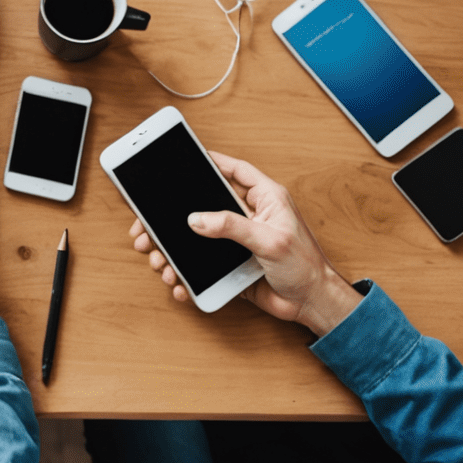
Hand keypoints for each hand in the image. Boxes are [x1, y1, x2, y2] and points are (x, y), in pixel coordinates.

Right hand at [128, 152, 361, 335]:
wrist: (313, 305)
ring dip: (174, 247)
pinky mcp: (232, 264)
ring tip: (157, 256)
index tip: (186, 157)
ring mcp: (239, 240)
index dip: (212, 161)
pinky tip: (177, 279)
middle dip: (177, 212)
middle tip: (149, 221)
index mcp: (265, 199)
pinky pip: (203, 263)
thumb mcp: (270, 240)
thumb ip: (232, 226)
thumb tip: (197, 219)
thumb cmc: (306, 267)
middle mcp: (250, 216)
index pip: (235, 171)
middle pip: (207, 203)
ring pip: (199, 235)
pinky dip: (187, 272)